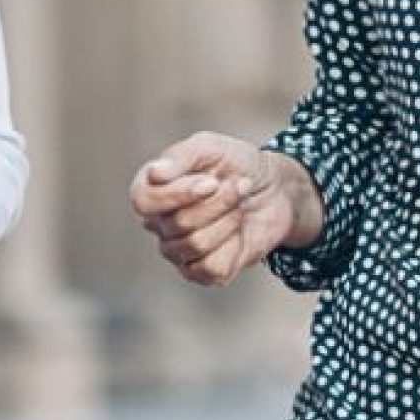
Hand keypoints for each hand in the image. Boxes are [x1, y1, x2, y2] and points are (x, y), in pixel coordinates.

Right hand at [133, 132, 320, 286]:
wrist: (276, 190)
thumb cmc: (237, 165)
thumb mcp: (211, 147)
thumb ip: (181, 156)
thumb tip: (155, 173)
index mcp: (152, 190)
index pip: (144, 202)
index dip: (178, 194)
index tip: (211, 182)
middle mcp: (159, 223)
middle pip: (179, 223)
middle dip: (219, 203)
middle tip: (240, 186)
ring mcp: (178, 250)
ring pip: (196, 245)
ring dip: (229, 221)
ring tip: (240, 206)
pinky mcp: (202, 272)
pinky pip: (211, 268)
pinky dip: (233, 247)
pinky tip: (237, 233)